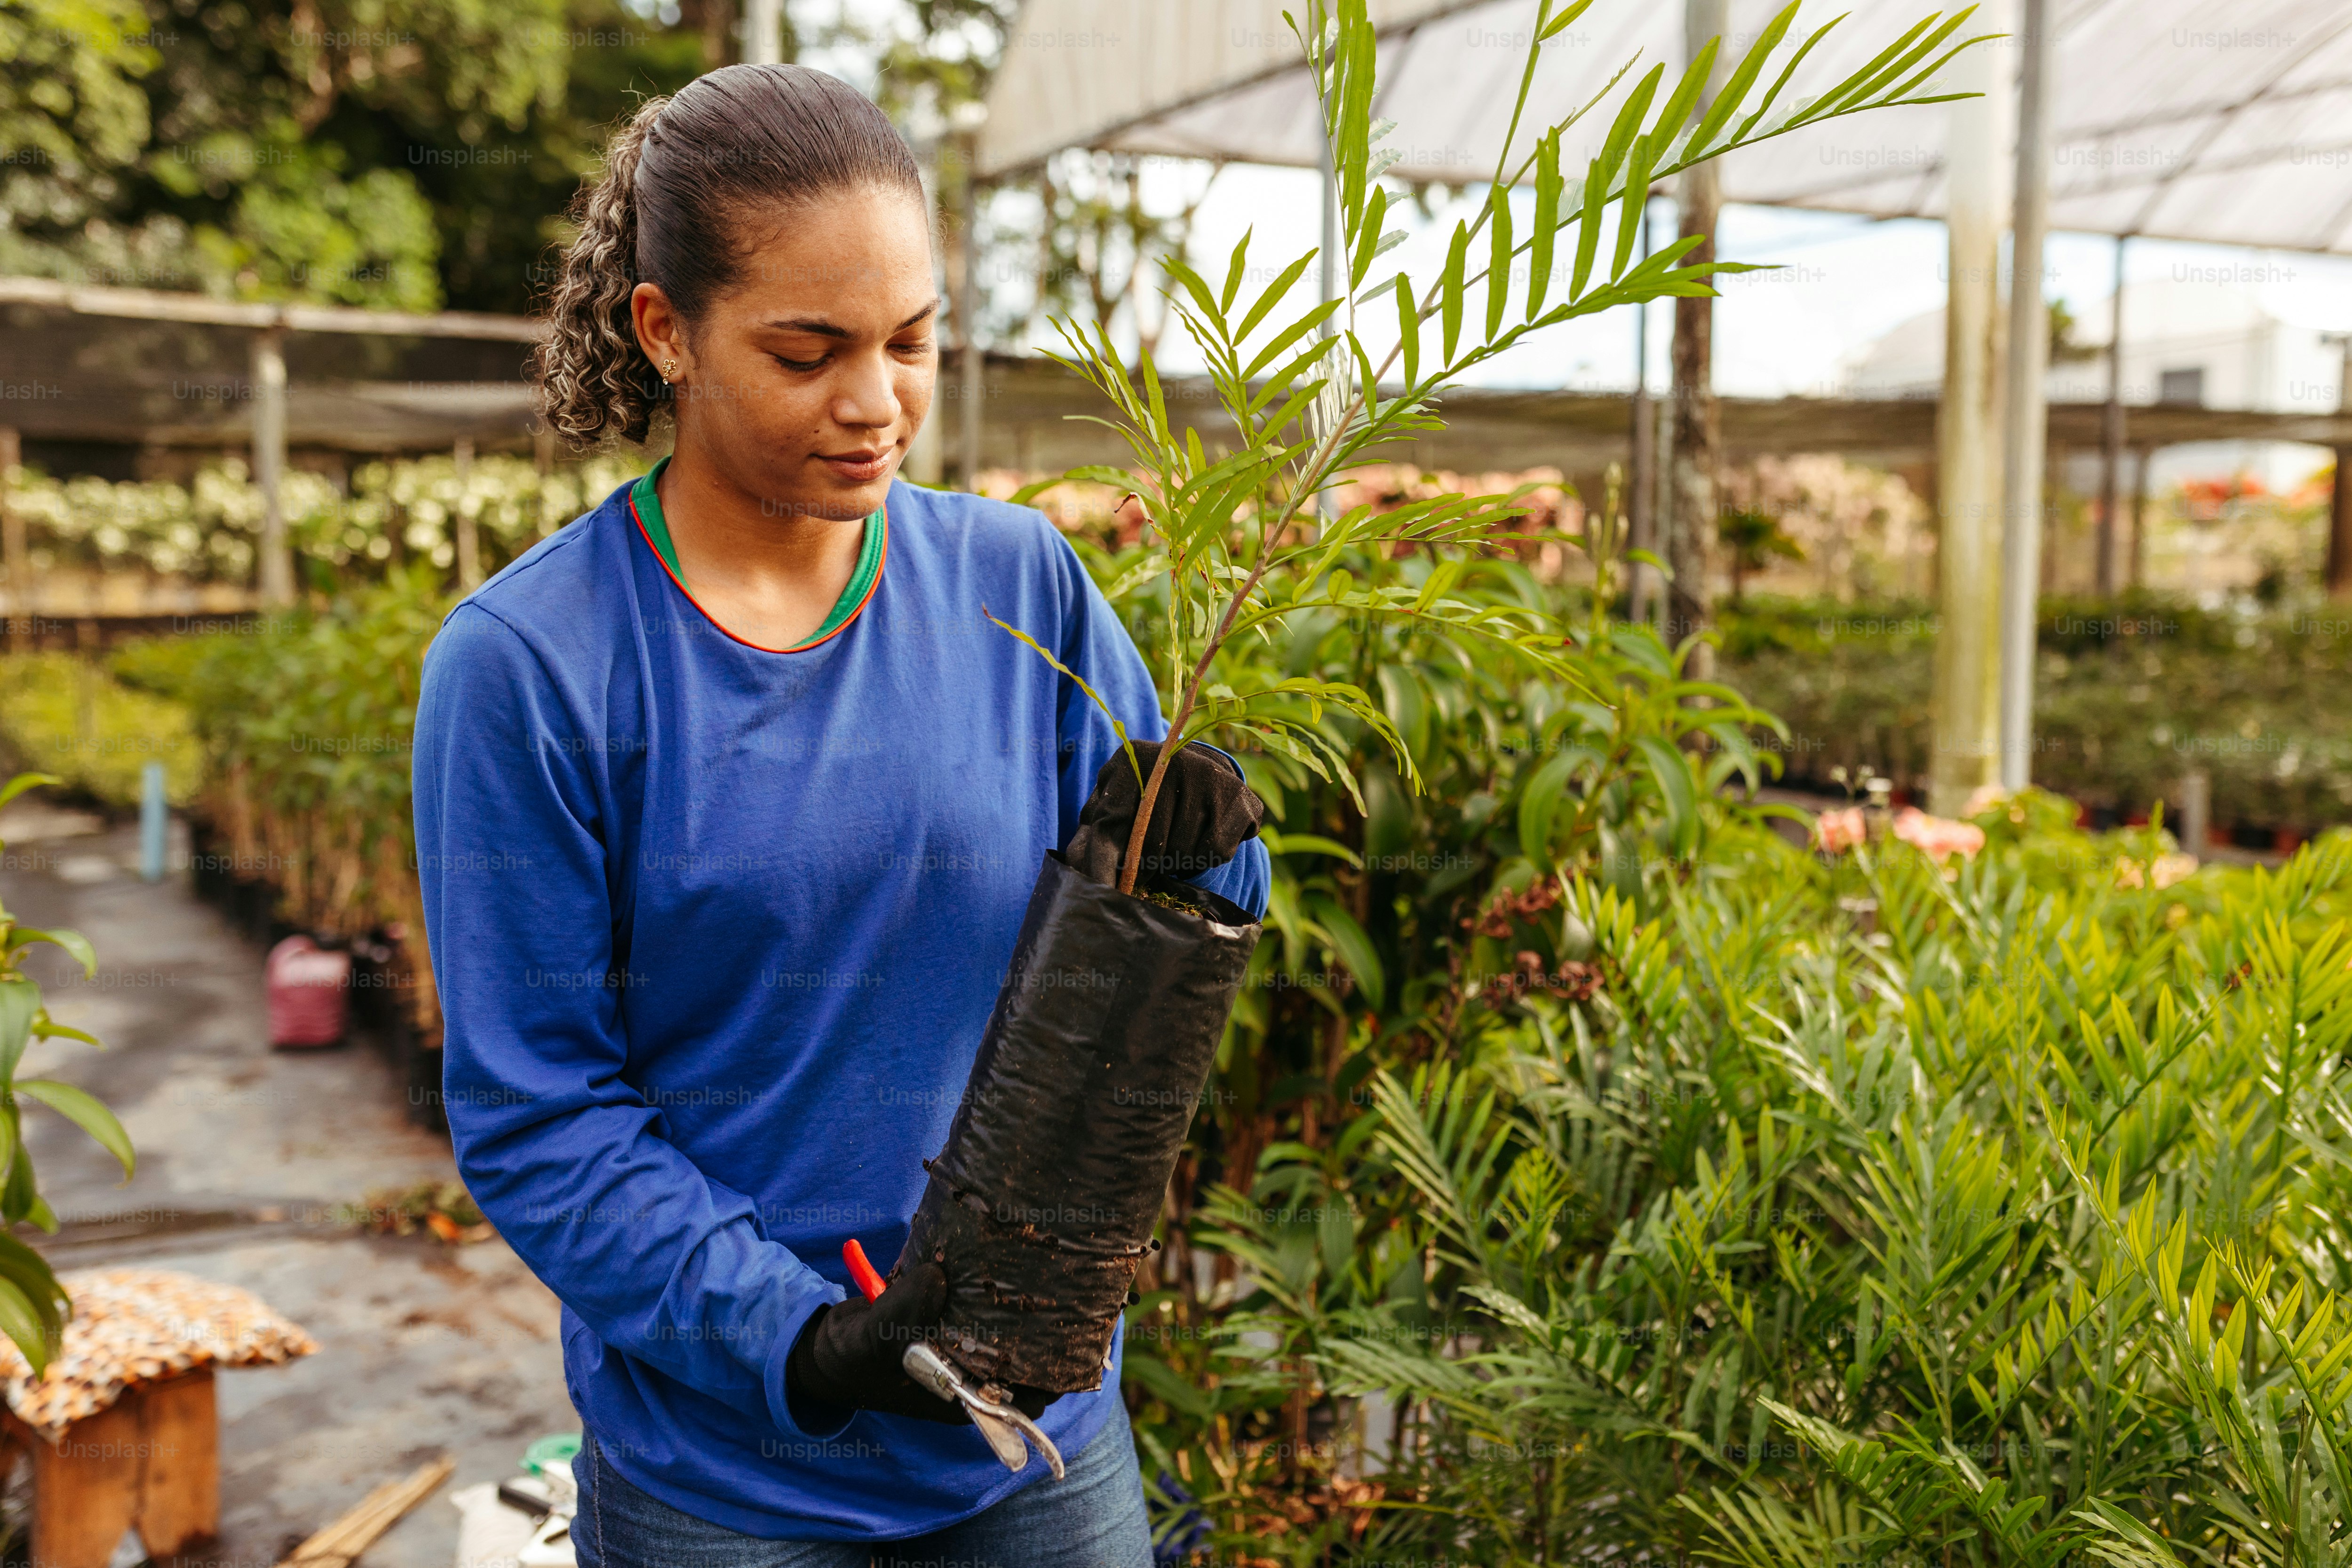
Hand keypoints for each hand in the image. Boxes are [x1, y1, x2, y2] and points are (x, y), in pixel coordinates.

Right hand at [783, 1263, 1059, 1423]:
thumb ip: (906, 1309)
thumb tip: (938, 1275)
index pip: (1025, 1399)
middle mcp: (970, 1376)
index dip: (1051, 1376)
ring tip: (1043, 1270)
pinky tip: (1002, 1258)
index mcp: (962, 1398)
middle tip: (1064, 1292)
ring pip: (1005, 1331)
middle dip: (1043, 1334)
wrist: (826, 1347)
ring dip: (1017, 1307)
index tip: (1070, 1339)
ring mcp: (961, 1348)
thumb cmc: (853, 1358)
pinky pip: (979, 1308)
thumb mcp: (877, 1336)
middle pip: (1024, 1361)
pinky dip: (987, 1289)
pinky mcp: (949, 1322)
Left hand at [1063, 739, 1265, 889]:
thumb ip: (1090, 837)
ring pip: (1183, 850)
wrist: (1197, 770)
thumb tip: (1074, 868)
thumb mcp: (1112, 808)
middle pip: (1150, 844)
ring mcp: (1208, 775)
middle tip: (1148, 870)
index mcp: (1129, 762)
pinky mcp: (1239, 797)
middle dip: (1147, 867)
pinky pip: (1216, 852)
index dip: (1102, 867)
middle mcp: (1170, 761)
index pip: (1109, 825)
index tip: (1103, 897)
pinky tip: (1200, 839)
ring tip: (1176, 847)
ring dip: (1177, 862)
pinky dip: (1206, 858)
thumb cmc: (1143, 798)